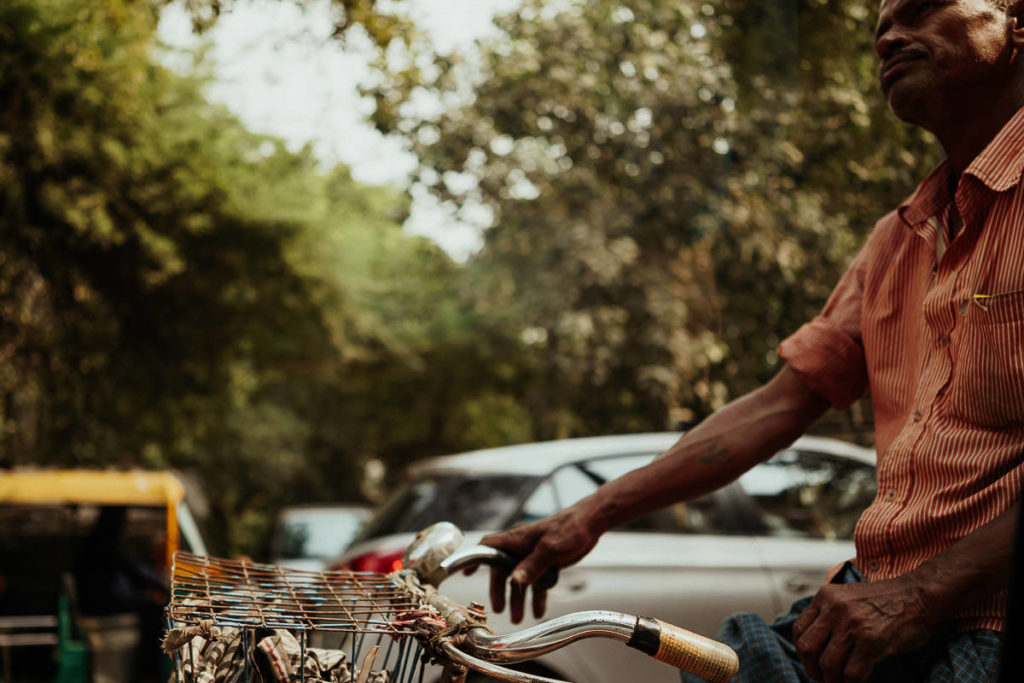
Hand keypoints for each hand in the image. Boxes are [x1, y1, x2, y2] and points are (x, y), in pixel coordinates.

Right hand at [478, 504, 603, 622]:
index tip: (465, 573)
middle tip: (499, 609)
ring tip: (519, 619)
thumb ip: (531, 566)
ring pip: (520, 580)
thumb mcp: (550, 549)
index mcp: (516, 540)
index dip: (475, 559)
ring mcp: (533, 556)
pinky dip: (537, 596)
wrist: (590, 524)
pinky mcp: (546, 562)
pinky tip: (539, 610)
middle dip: (500, 591)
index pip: (488, 547)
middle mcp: (521, 548)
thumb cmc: (569, 529)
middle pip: (503, 570)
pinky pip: (536, 582)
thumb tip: (514, 581)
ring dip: (519, 599)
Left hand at [792, 574, 938, 682]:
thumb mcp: (849, 596)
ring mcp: (852, 625)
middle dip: (812, 670)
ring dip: (831, 681)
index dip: (803, 652)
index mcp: (826, 596)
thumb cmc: (887, 600)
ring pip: (828, 665)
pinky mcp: (872, 642)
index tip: (812, 663)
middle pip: (807, 648)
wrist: (920, 596)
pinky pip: (852, 674)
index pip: (799, 630)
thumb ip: (831, 613)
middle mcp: (834, 609)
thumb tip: (818, 642)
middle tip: (822, 679)